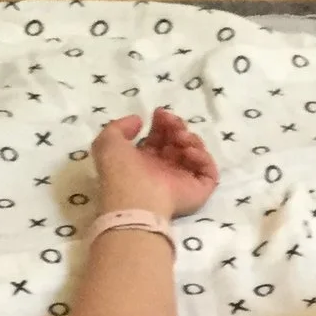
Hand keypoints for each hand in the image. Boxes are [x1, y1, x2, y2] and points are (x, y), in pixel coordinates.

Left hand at [91, 108, 217, 218]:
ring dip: (190, 139)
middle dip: (177, 127)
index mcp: (145, 161)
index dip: (162, 123)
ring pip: (196, 152)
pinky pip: (209, 171)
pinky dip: (202, 157)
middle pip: (179, 142)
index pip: (160, 138)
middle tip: (172, 123)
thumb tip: (139, 121)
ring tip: (180, 138)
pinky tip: (189, 152)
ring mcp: (183, 180)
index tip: (160, 114)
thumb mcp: (107, 143)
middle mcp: (165, 169)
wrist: (136, 201)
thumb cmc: (120, 173)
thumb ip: (118, 127)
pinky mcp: (199, 191)